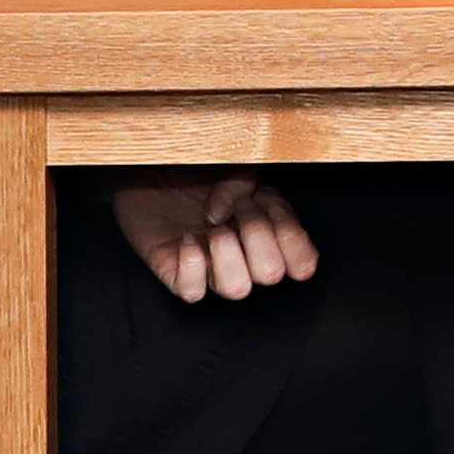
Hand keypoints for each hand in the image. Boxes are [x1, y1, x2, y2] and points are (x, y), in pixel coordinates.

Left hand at [112, 170, 318, 304]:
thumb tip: (225, 215)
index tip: (268, 204)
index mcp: (270, 233)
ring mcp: (210, 267)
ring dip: (226, 252)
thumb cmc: (196, 165)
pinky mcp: (175, 272)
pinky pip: (192, 292)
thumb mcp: (235, 162)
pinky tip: (186, 239)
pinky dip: (191, 265)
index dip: (292, 239)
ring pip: (236, 289)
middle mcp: (244, 257)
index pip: (303, 264)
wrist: (150, 165)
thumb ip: (245, 182)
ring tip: (209, 225)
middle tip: (237, 206)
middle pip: (271, 274)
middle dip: (257, 233)